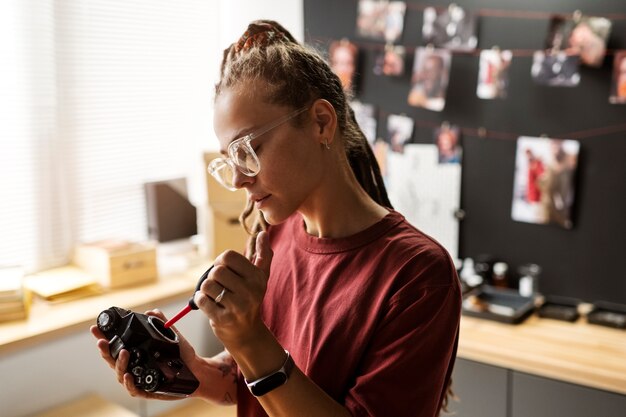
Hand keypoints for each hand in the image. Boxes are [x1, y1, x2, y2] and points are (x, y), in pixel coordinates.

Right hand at [90, 309, 199, 399]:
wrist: (196, 371)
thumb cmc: (181, 356)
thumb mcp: (172, 336)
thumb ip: (162, 323)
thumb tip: (151, 311)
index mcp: (136, 352)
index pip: (116, 344)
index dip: (104, 337)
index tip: (95, 328)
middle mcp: (133, 365)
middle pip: (112, 359)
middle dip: (104, 350)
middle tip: (101, 341)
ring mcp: (139, 378)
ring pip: (121, 373)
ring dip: (119, 363)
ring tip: (123, 352)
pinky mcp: (147, 390)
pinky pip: (134, 388)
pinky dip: (129, 382)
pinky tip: (129, 374)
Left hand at [193, 231, 272, 348]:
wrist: (247, 333)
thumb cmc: (251, 299)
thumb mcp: (260, 277)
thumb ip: (263, 255)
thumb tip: (263, 233)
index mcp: (257, 277)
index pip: (228, 256)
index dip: (220, 261)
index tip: (224, 270)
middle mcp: (250, 291)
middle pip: (216, 270)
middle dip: (213, 277)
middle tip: (219, 286)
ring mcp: (237, 306)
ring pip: (207, 285)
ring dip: (205, 289)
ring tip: (214, 295)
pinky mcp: (223, 319)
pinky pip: (201, 300)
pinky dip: (200, 300)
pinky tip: (209, 304)